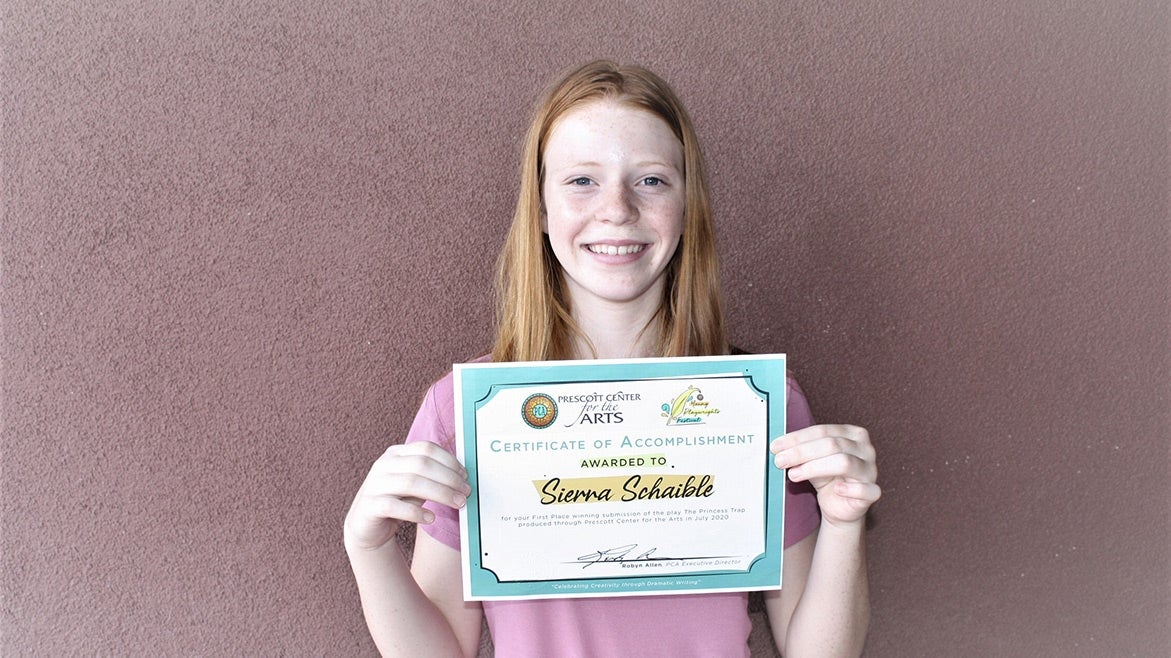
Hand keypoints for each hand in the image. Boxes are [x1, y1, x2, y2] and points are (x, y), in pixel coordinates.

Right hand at [344, 441, 470, 550]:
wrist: (366, 526)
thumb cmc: (396, 501)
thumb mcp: (416, 485)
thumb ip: (433, 477)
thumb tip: (462, 477)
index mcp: (396, 453)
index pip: (426, 448)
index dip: (449, 461)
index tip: (465, 476)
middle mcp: (383, 465)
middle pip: (421, 464)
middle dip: (448, 478)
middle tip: (465, 493)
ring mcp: (374, 484)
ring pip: (410, 482)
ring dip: (440, 493)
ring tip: (456, 504)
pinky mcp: (368, 506)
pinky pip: (394, 506)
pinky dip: (416, 512)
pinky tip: (430, 518)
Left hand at [771, 424, 880, 527]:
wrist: (839, 507)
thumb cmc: (827, 478)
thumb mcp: (812, 460)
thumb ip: (801, 451)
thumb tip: (778, 448)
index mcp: (853, 434)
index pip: (823, 431)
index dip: (797, 438)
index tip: (776, 447)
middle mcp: (866, 449)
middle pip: (832, 445)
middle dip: (801, 452)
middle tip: (780, 460)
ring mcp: (871, 471)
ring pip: (844, 463)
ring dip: (814, 467)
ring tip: (793, 474)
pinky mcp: (873, 492)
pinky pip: (866, 489)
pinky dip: (850, 489)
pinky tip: (836, 489)